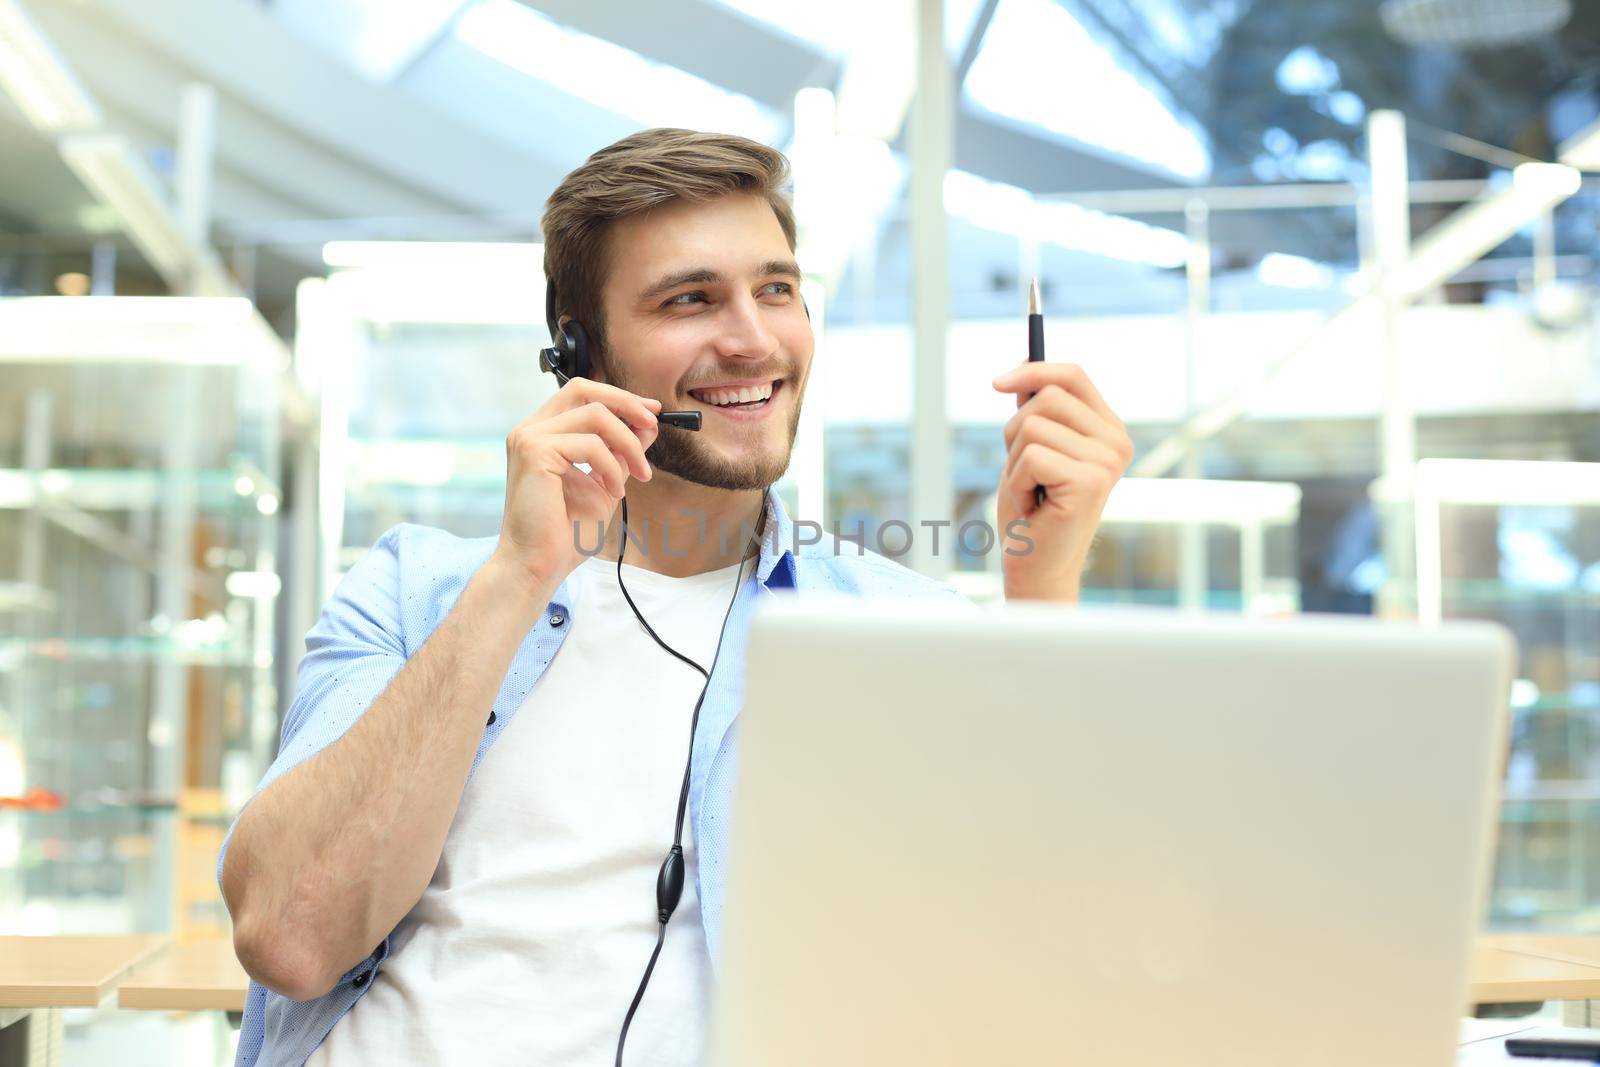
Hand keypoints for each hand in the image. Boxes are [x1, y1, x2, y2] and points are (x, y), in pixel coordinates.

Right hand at [490, 378, 660, 599]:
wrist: (540, 564)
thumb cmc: (566, 532)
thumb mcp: (607, 482)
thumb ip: (623, 452)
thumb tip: (648, 424)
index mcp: (542, 434)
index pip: (581, 394)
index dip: (619, 398)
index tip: (651, 413)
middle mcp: (530, 430)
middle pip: (583, 389)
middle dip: (625, 403)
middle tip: (653, 424)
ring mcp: (529, 438)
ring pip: (595, 415)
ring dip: (627, 445)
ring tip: (637, 477)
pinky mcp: (534, 452)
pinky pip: (591, 444)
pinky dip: (612, 467)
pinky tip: (614, 490)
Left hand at [991, 363, 1132, 601]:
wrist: (1037, 567)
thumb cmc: (1032, 512)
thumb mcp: (1032, 450)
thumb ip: (1036, 412)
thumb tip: (1022, 369)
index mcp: (1108, 430)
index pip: (1073, 376)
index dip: (1033, 370)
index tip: (996, 382)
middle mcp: (1116, 443)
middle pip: (1047, 396)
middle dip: (1015, 432)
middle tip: (1025, 471)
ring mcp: (1107, 462)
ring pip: (1032, 426)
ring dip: (1015, 462)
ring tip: (1031, 491)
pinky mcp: (1090, 482)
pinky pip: (1030, 456)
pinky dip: (1017, 482)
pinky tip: (1032, 505)